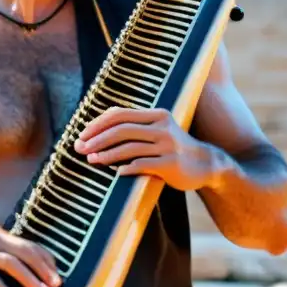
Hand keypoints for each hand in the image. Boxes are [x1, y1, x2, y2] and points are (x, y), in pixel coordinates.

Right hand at [0, 225, 60, 286]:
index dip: (46, 261)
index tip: (58, 276)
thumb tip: (35, 269)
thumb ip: (7, 252)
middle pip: (25, 252)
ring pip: (12, 265)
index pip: (30, 245)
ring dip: (30, 280)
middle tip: (56, 286)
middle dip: (43, 269)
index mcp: (0, 235)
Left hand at [73, 106, 215, 190]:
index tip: (83, 135)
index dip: (98, 124)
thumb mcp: (157, 131)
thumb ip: (134, 127)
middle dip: (97, 139)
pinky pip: (142, 164)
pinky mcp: (171, 164)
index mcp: (156, 115)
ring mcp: (167, 145)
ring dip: (107, 154)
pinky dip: (126, 167)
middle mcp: (162, 127)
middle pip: (122, 129)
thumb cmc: (173, 149)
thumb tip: (97, 128)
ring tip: (92, 160)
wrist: (206, 165)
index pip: (120, 114)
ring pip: (130, 147)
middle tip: (80, 148)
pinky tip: (115, 172)